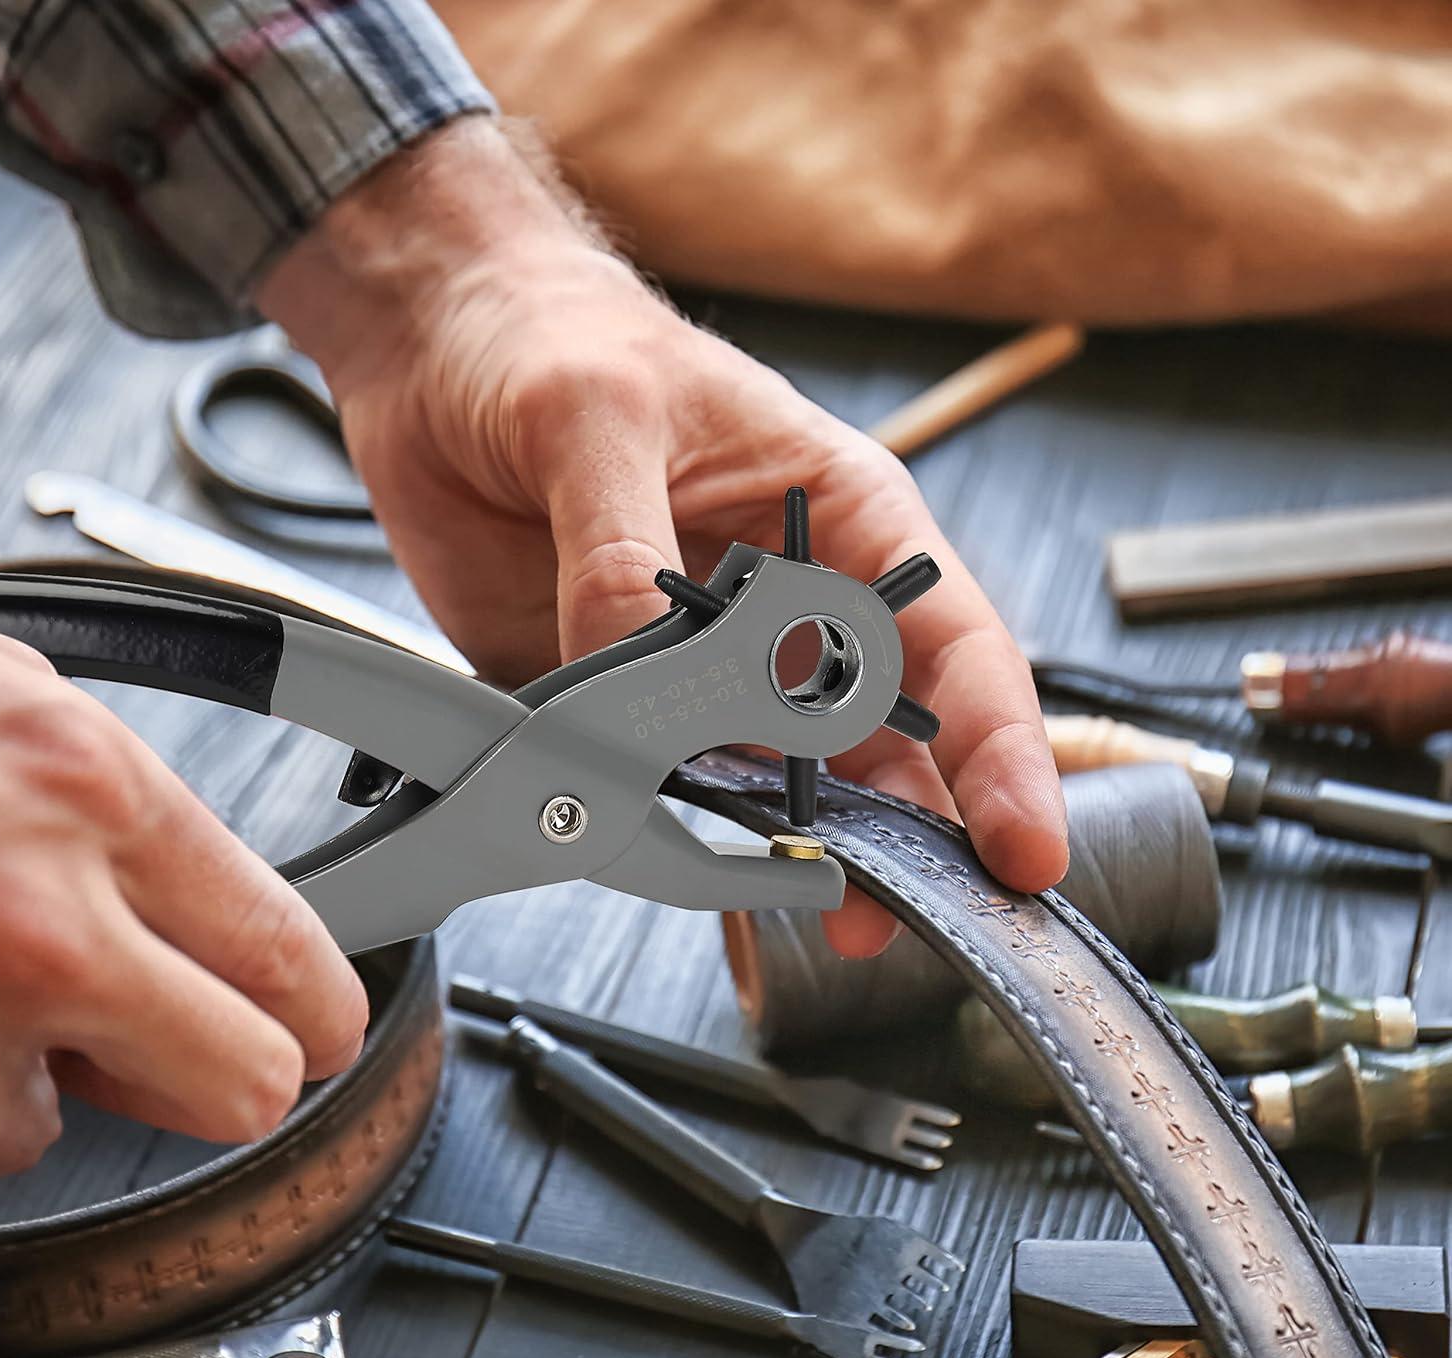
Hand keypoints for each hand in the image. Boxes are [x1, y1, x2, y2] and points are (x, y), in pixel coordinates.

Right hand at [0, 612, 367, 1174]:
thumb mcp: (15, 703)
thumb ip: (127, 823)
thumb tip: (209, 907)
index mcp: (95, 796)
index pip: (293, 960)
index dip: (324, 1009)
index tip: (323, 1023)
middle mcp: (32, 922)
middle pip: (239, 1088)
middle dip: (221, 1072)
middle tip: (183, 1039)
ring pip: (45, 1132)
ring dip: (25, 1077)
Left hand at [260, 118, 1066, 954]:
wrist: (434, 351)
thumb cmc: (548, 337)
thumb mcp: (597, 417)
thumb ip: (625, 556)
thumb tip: (639, 679)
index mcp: (834, 517)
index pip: (949, 643)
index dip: (999, 749)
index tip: (1022, 844)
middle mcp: (785, 603)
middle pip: (884, 736)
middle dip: (916, 834)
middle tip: (923, 918)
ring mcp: (703, 661)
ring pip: (784, 779)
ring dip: (810, 853)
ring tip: (839, 922)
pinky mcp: (621, 697)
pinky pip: (667, 787)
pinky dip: (690, 842)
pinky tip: (714, 886)